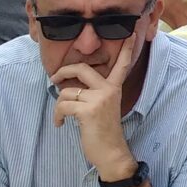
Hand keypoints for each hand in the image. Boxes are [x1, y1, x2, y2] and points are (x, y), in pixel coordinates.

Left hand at [51, 32, 140, 177]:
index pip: (122, 64)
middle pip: (82, 68)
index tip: (132, 34)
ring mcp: (99, 99)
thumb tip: (69, 86)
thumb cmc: (104, 131)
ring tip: (62, 117)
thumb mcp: (103, 107)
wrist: (111, 152)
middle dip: (63, 71)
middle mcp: (109, 90)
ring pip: (66, 91)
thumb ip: (94, 93)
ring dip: (59, 106)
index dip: (126, 49)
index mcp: (114, 88)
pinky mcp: (88, 110)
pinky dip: (57, 116)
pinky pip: (63, 105)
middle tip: (55, 78)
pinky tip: (61, 125)